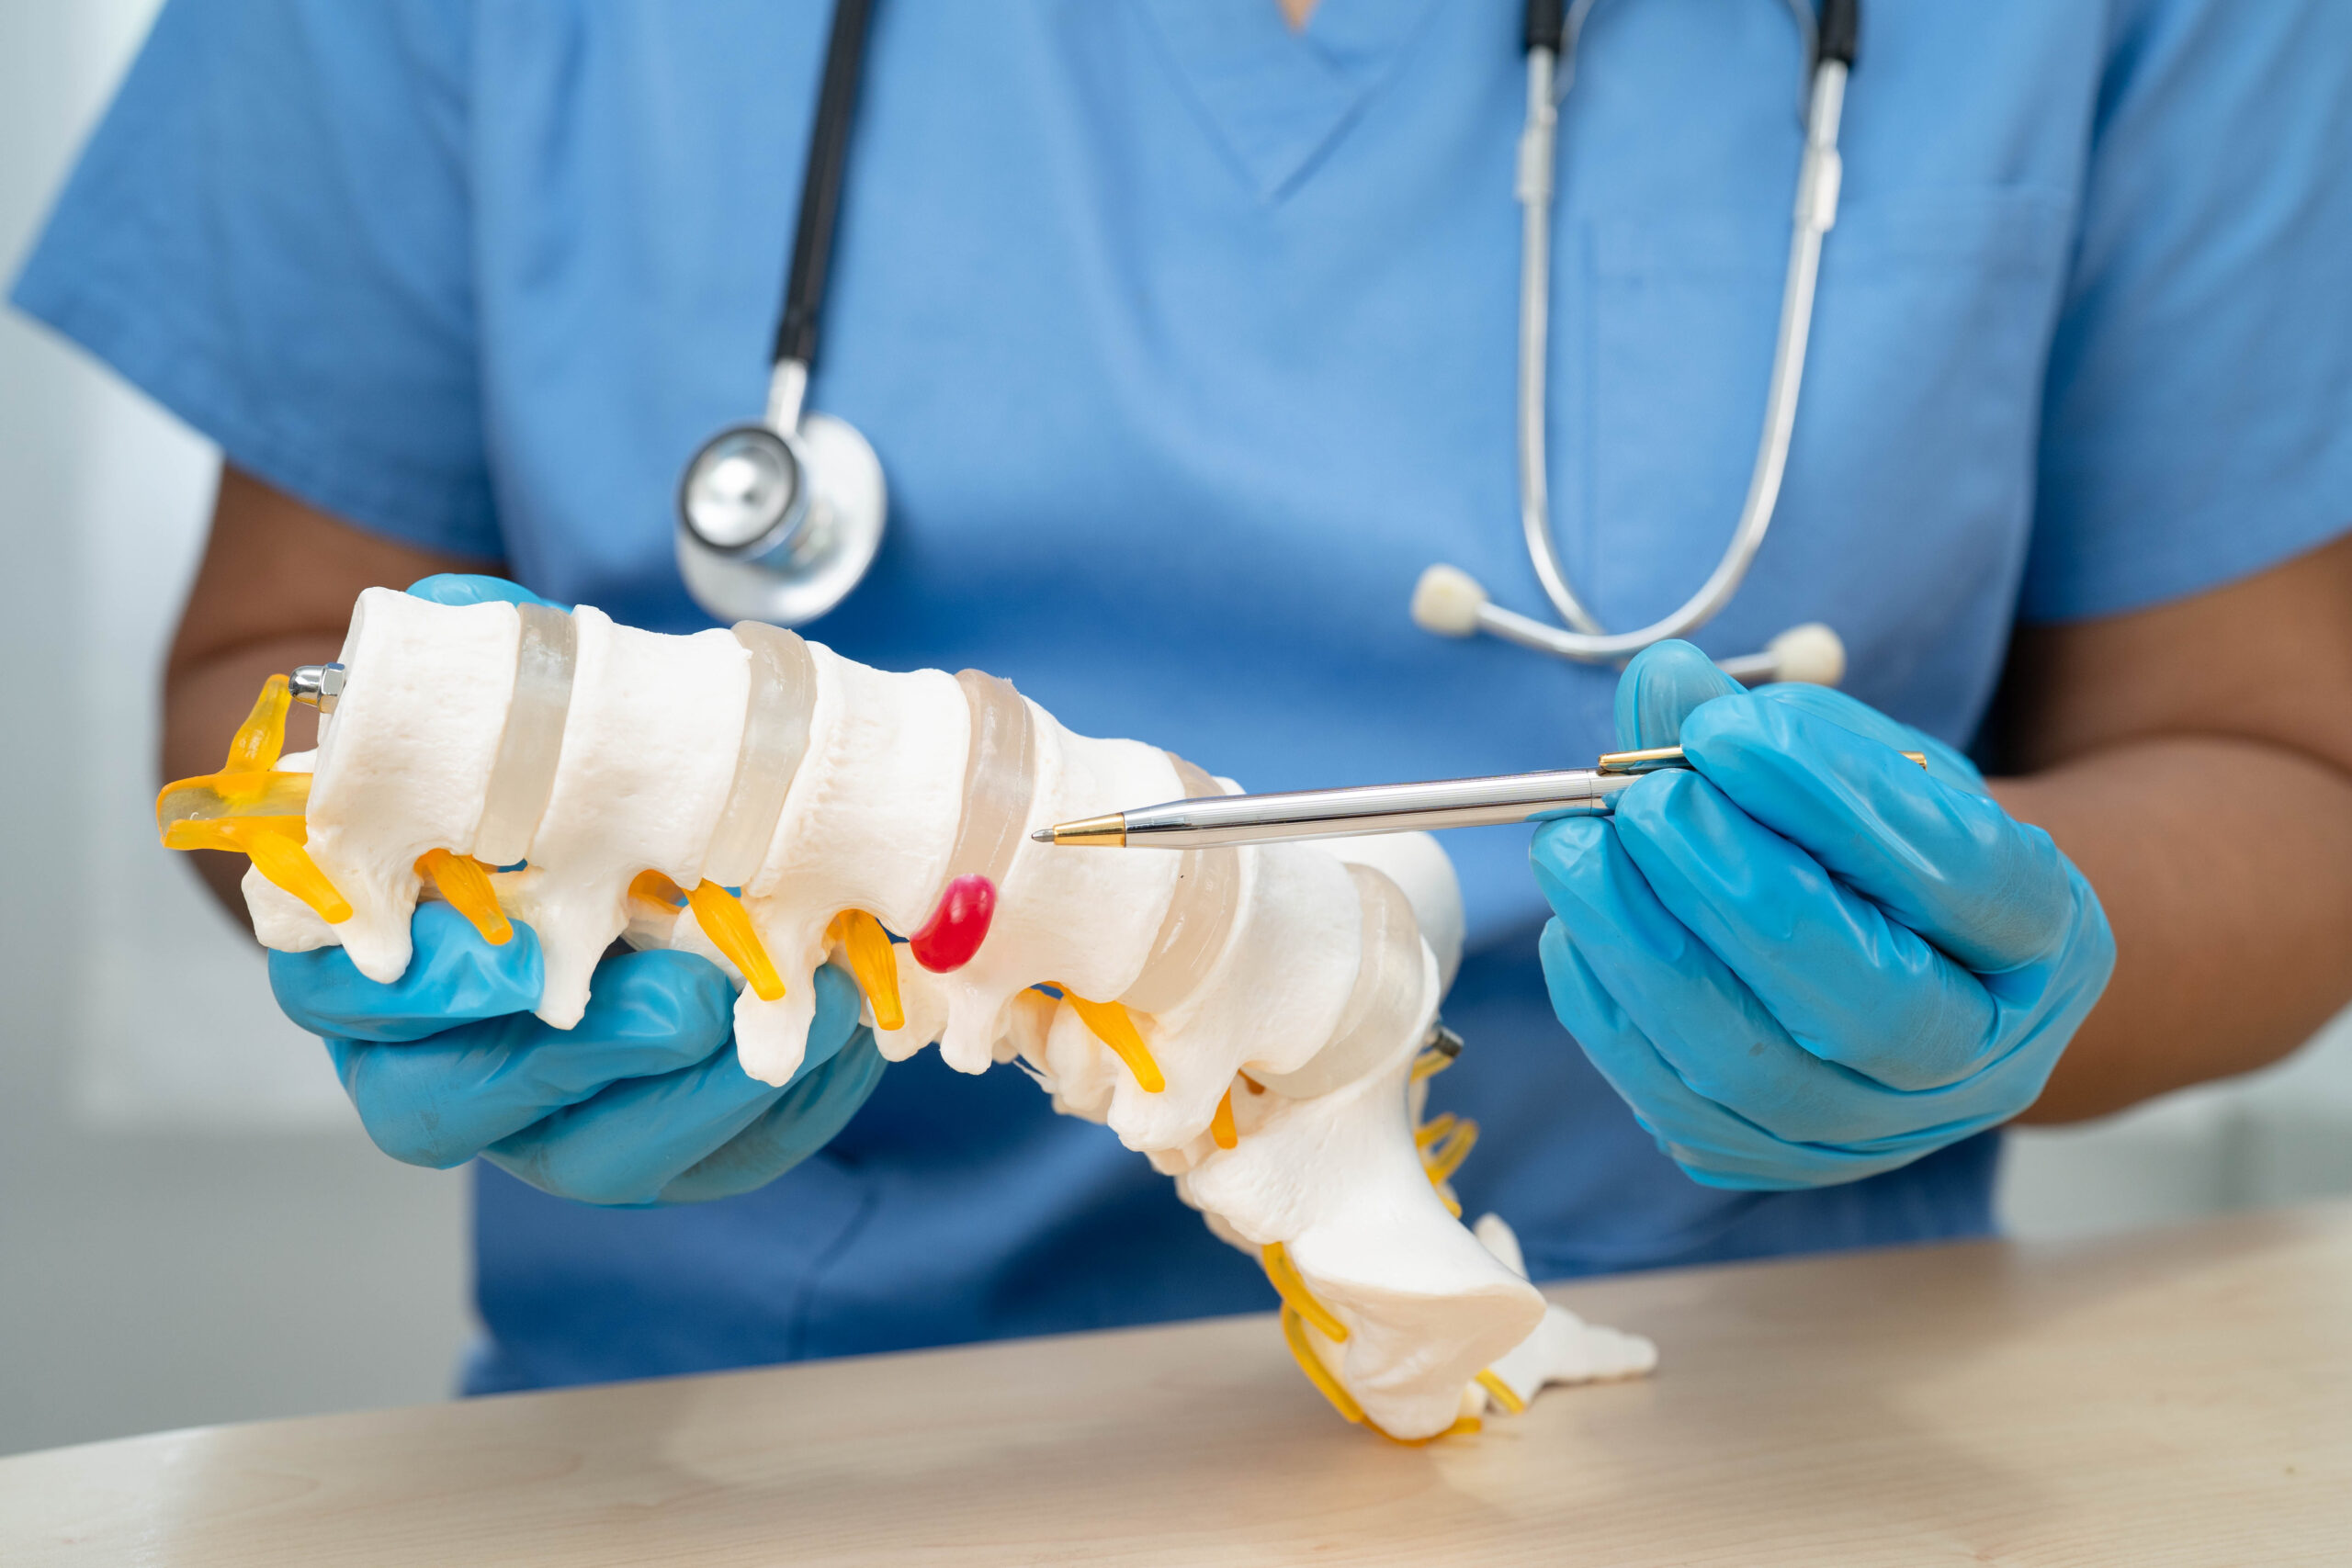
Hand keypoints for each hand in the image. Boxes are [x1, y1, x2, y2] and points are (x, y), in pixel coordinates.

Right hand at [267, 572, 883, 1204]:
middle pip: (471, 1105)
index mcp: (366, 944)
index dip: (433, 986)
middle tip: (691, 997)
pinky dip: (784, 1105)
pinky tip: (838, 1028)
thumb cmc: (537, 751)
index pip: (359, 997)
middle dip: (589, 1059)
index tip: (517, 949)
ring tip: (797, 1008)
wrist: (614, 807)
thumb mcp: (491, 687)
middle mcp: (439, 1050)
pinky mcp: (656, 1134)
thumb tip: (472, 636)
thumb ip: (469, 671)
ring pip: (600, 1152)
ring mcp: (546, 1109)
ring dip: (704, 1093)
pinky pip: (715, 1157)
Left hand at [1532, 642, 2114, 1189]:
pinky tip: (1578, 928)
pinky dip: (1611, 1010)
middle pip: (1863, 998)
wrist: (1924, 972)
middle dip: (1735, 890)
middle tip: (1643, 801)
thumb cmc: (1895, 850)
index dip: (1836, 799)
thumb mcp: (1872, 767)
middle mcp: (1979, 1056)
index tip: (1727, 731)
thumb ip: (1777, 727)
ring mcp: (1878, 1127)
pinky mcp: (1774, 1160)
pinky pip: (1678, 1103)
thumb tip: (1665, 682)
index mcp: (2044, 935)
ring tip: (1575, 847)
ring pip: (1754, 1067)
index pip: (1962, 874)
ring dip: (1643, 949)